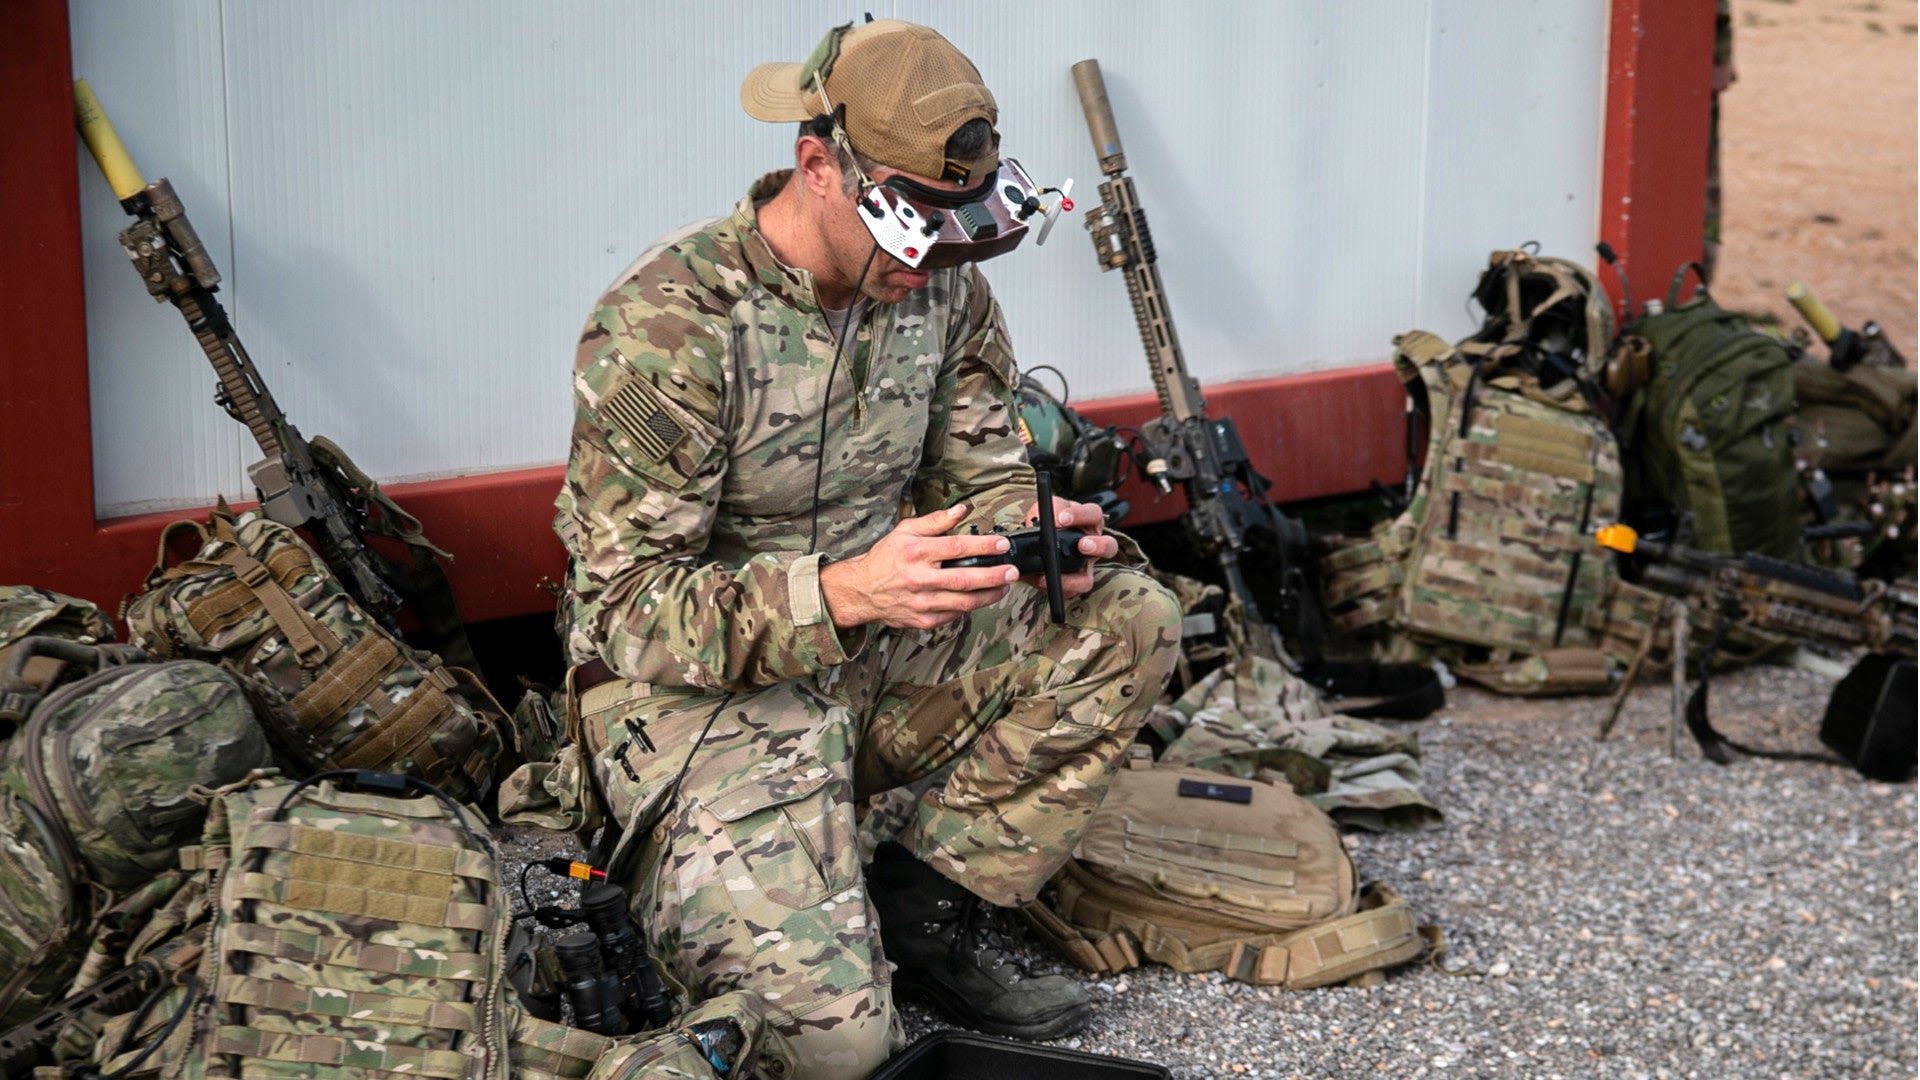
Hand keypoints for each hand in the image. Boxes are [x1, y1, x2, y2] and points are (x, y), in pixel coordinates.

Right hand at [820, 503, 1020, 630]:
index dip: (983, 546)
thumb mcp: (905, 531)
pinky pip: (954, 615)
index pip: (957, 548)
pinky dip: (970, 607)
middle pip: (964, 579)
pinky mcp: (924, 620)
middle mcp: (920, 579)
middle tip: (1012, 572)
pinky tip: (981, 598)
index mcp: (916, 552)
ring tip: (1004, 587)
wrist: (862, 591)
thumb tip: (961, 510)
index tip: (1002, 544)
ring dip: (988, 595)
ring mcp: (922, 603)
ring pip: (963, 602)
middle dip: (993, 576)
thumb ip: (935, 521)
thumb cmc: (885, 559)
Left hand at [1022, 497, 1117, 598]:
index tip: (1063, 518)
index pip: (1094, 514)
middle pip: (1109, 547)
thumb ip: (1053, 509)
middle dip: (1098, 546)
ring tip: (1058, 572)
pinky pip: (1068, 592)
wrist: (1034, 544)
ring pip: (1089, 578)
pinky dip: (1055, 587)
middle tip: (1081, 545)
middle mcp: (1093, 547)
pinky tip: (1041, 580)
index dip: (1081, 515)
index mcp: (1089, 523)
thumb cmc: (1050, 523)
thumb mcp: (1050, 509)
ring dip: (1077, 578)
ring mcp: (1084, 569)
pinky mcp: (1071, 585)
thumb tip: (1052, 519)